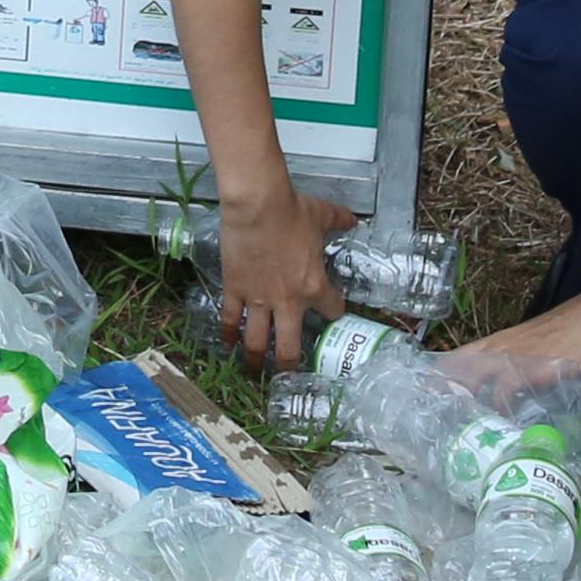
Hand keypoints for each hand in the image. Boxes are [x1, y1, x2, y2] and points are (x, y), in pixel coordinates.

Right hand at [215, 184, 353, 373]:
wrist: (258, 205)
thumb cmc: (292, 210)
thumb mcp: (322, 215)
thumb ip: (338, 221)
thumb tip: (352, 220)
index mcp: (314, 286)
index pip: (332, 310)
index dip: (334, 311)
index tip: (331, 311)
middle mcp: (288, 301)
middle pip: (289, 347)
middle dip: (289, 366)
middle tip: (288, 375)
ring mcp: (259, 299)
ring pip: (257, 341)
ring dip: (256, 360)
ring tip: (254, 371)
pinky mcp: (235, 290)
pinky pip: (231, 318)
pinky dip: (229, 333)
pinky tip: (228, 343)